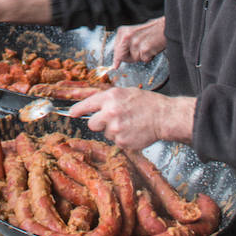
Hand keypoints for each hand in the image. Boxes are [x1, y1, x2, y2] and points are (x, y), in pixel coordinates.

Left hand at [68, 88, 192, 150]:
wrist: (163, 116)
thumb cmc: (146, 103)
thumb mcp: (124, 93)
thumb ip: (107, 99)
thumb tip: (91, 106)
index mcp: (110, 97)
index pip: (87, 104)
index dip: (77, 110)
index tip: (71, 113)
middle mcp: (110, 113)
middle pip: (91, 123)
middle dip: (99, 123)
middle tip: (112, 120)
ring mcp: (115, 129)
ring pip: (104, 133)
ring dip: (112, 131)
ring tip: (128, 124)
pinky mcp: (122, 142)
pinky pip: (115, 142)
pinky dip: (122, 138)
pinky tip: (132, 131)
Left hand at [112, 16, 166, 65]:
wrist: (165, 26)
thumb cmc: (151, 29)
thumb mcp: (134, 32)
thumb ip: (124, 44)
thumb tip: (118, 59)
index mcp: (123, 32)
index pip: (116, 50)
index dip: (117, 58)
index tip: (116, 65)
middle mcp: (127, 37)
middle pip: (122, 56)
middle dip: (129, 58)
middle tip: (139, 52)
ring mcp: (135, 43)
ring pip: (134, 59)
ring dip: (142, 56)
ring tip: (148, 46)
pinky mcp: (144, 49)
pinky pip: (144, 59)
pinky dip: (149, 56)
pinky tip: (152, 48)